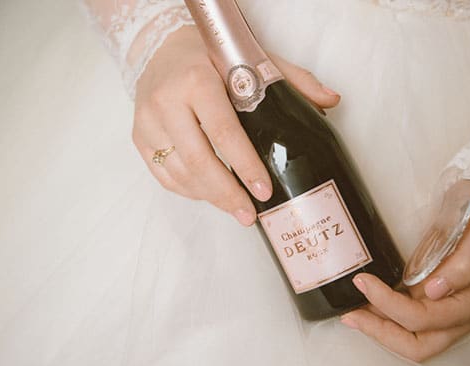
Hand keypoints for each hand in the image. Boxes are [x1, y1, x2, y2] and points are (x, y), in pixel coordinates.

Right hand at [132, 26, 340, 225]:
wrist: (158, 47)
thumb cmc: (209, 55)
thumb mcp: (252, 58)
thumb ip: (294, 80)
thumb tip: (332, 101)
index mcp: (197, 81)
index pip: (224, 132)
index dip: (245, 166)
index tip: (263, 190)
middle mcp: (166, 102)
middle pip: (199, 161)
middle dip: (227, 195)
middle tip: (250, 215)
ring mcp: (147, 122)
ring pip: (180, 174)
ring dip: (210, 197)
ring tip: (236, 208)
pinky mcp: (138, 137)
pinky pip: (164, 176)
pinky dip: (189, 190)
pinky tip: (210, 195)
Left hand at [341, 180, 469, 361]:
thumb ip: (465, 261)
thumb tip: (436, 291)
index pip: (427, 317)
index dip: (391, 306)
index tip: (365, 282)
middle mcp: (462, 316)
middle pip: (418, 345)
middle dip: (379, 331)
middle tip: (351, 312)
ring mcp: (447, 316)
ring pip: (410, 344)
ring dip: (378, 332)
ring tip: (351, 313)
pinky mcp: (432, 308)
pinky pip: (407, 329)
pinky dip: (383, 324)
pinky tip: (362, 308)